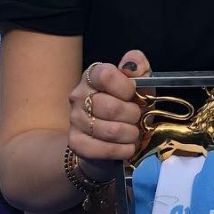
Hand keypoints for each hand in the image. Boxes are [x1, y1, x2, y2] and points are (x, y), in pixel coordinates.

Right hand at [67, 51, 150, 175]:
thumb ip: (138, 69)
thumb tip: (133, 63)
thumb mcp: (139, 84)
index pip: (105, 75)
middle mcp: (78, 95)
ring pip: (111, 130)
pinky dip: (123, 150)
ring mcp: (74, 120)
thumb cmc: (127, 106)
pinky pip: (104, 149)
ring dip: (130, 134)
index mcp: (93, 76)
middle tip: (137, 117)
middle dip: (133, 115)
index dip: (125, 87)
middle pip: (111, 107)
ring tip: (133, 132)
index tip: (133, 94)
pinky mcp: (76, 143)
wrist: (109, 139)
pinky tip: (127, 147)